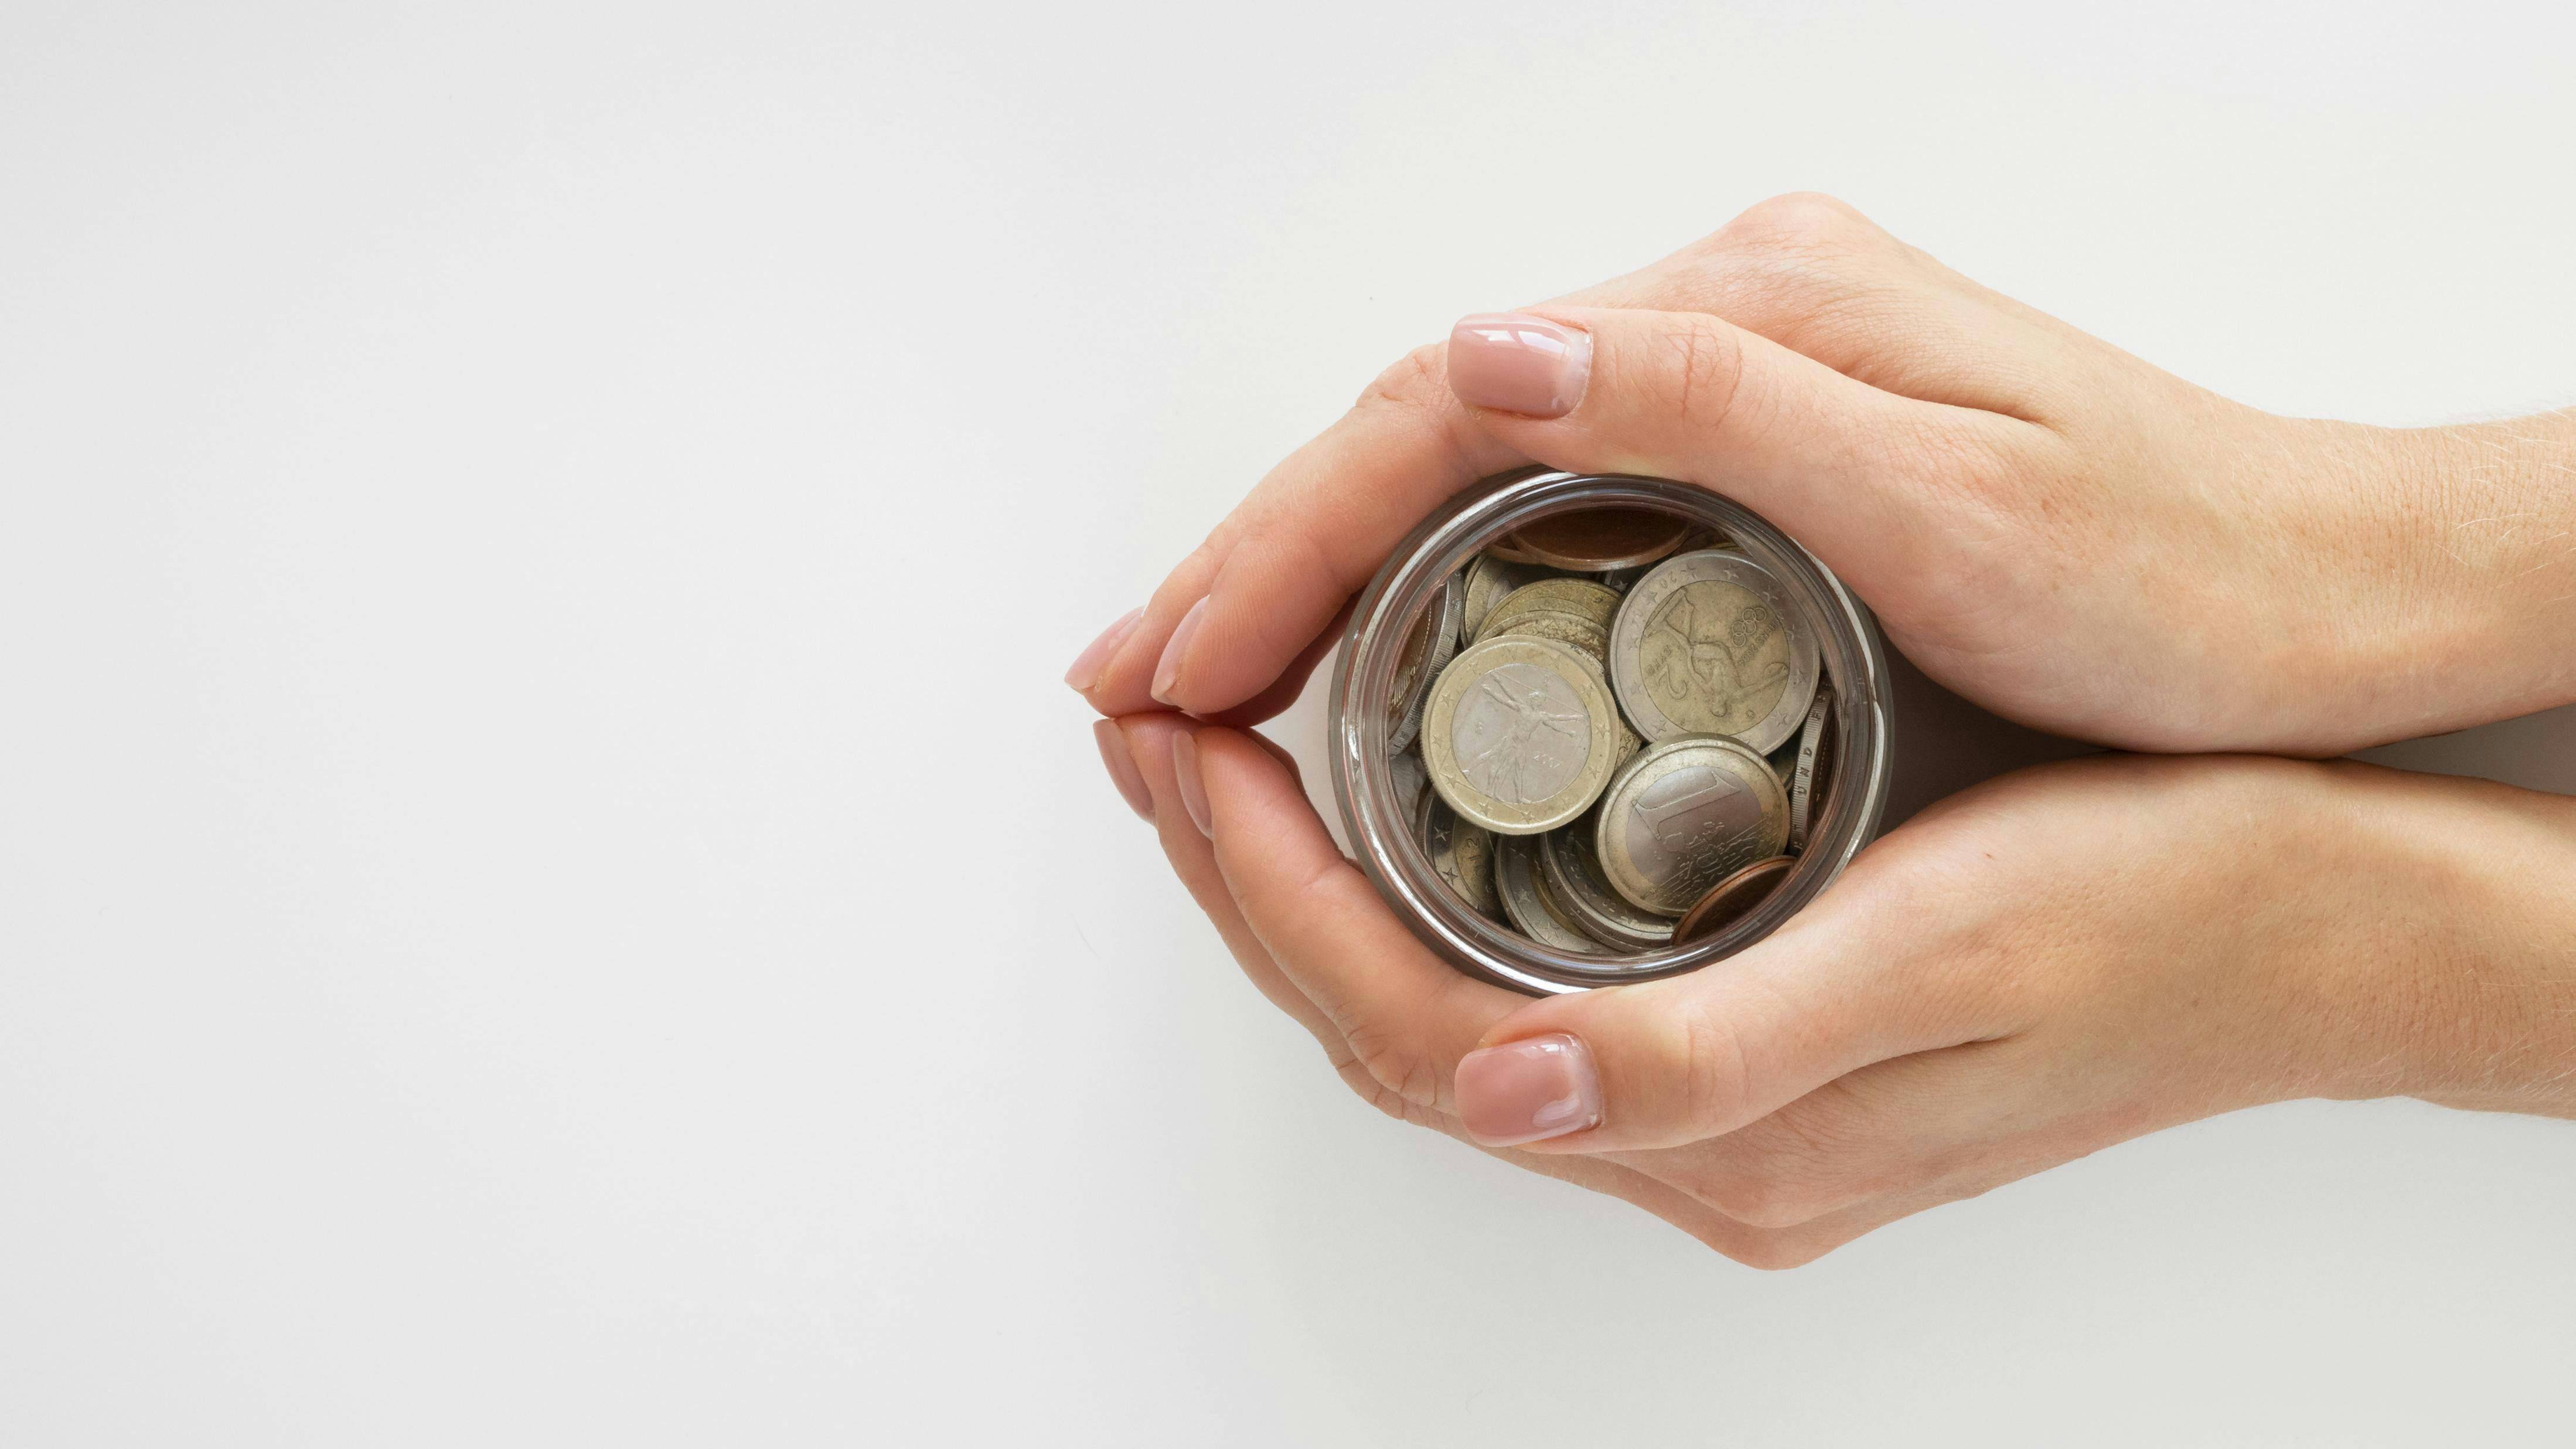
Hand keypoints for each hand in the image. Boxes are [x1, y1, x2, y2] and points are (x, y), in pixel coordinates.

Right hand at [1065, 193, 2575, 753]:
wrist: (2322, 590)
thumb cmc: (2172, 569)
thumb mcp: (1956, 499)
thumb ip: (1719, 408)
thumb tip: (1487, 348)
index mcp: (1742, 316)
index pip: (1441, 413)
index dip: (1285, 538)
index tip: (1179, 660)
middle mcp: (1712, 327)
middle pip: (1416, 433)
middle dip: (1253, 565)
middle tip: (1129, 692)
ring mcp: (1722, 386)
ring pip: (1450, 473)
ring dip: (1307, 581)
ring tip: (1195, 691)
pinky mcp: (1741, 453)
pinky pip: (1517, 511)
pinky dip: (1410, 589)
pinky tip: (1355, 662)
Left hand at [1095, 716, 2575, 1265]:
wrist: (2316, 929)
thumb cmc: (2162, 913)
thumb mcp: (1947, 950)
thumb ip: (1717, 1049)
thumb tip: (1501, 1087)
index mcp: (1726, 1140)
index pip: (1407, 1030)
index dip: (1270, 894)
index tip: (1189, 750)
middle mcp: (1696, 1145)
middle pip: (1387, 1028)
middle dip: (1246, 881)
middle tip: (1157, 728)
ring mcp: (1715, 1107)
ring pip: (1434, 1008)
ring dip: (1309, 885)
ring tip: (1226, 754)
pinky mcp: (1746, 1052)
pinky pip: (1515, 987)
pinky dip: (1411, 895)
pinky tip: (1385, 805)